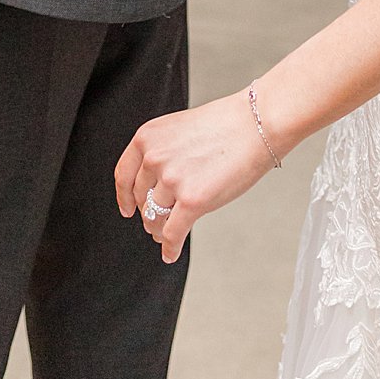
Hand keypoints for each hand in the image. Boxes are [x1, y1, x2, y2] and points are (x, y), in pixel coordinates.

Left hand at [114, 89, 274, 261]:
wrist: (255, 125)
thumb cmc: (225, 125)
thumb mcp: (179, 129)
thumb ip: (162, 152)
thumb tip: (155, 185)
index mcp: (147, 137)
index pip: (124, 175)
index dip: (124, 197)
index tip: (127, 209)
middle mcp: (154, 158)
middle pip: (141, 199)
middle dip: (148, 213)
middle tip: (155, 223)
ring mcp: (171, 180)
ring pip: (155, 218)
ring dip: (159, 230)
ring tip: (165, 236)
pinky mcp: (191, 201)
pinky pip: (172, 234)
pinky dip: (170, 248)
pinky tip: (171, 253)